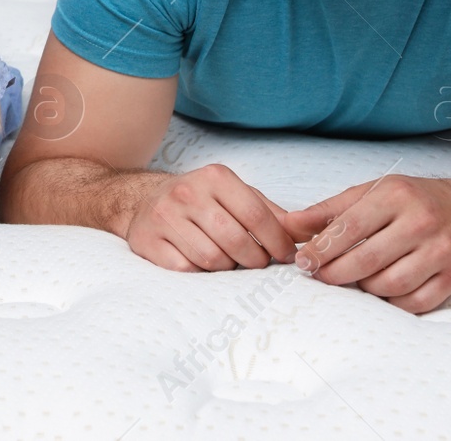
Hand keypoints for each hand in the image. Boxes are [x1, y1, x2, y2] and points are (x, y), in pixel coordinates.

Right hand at [126, 164, 296, 271]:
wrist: (144, 201)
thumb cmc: (201, 201)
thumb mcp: (235, 195)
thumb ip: (271, 212)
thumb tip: (306, 232)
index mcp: (214, 177)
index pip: (256, 215)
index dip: (277, 242)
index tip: (286, 256)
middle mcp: (187, 192)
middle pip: (235, 241)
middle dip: (254, 260)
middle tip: (257, 263)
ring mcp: (164, 216)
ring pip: (211, 259)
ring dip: (227, 268)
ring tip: (228, 260)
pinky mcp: (147, 240)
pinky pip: (186, 269)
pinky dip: (199, 273)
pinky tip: (201, 264)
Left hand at [283, 175, 450, 313]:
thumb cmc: (408, 201)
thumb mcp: (367, 193)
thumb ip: (327, 211)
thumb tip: (288, 224)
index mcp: (395, 196)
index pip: (350, 227)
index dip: (322, 249)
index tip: (303, 263)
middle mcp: (422, 221)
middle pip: (368, 260)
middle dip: (336, 274)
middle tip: (321, 277)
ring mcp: (441, 250)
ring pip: (390, 284)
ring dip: (365, 288)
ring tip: (354, 280)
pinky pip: (416, 302)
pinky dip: (392, 303)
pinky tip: (381, 293)